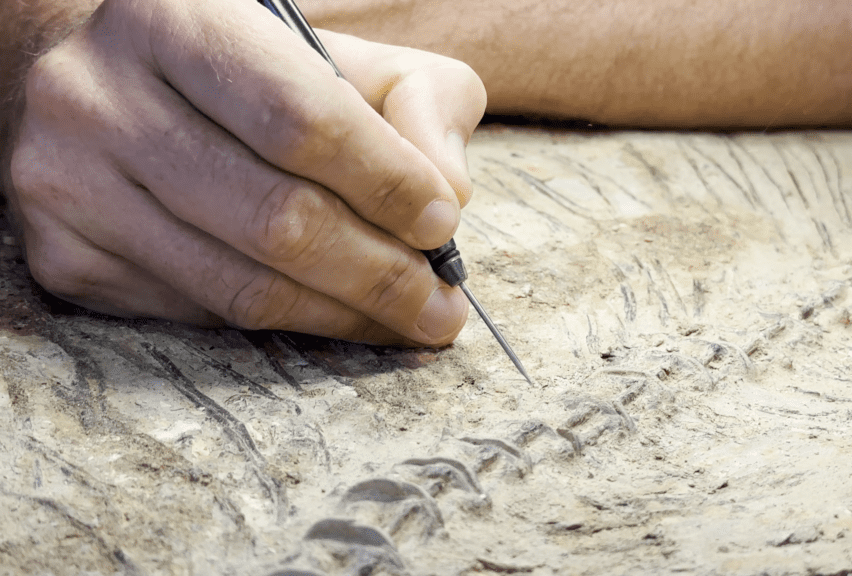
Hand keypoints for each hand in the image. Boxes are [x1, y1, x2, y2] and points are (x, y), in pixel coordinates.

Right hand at [6, 0, 485, 344]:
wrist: (109, 88)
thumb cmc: (250, 76)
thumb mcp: (345, 56)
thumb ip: (418, 103)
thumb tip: (449, 195)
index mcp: (180, 19)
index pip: (302, 119)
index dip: (386, 184)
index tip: (442, 227)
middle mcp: (101, 96)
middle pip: (274, 219)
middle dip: (379, 276)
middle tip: (440, 308)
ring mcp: (70, 183)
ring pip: (238, 287)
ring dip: (341, 317)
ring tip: (404, 321)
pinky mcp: (64, 255)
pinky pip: (201, 314)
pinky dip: (281, 323)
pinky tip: (326, 312)